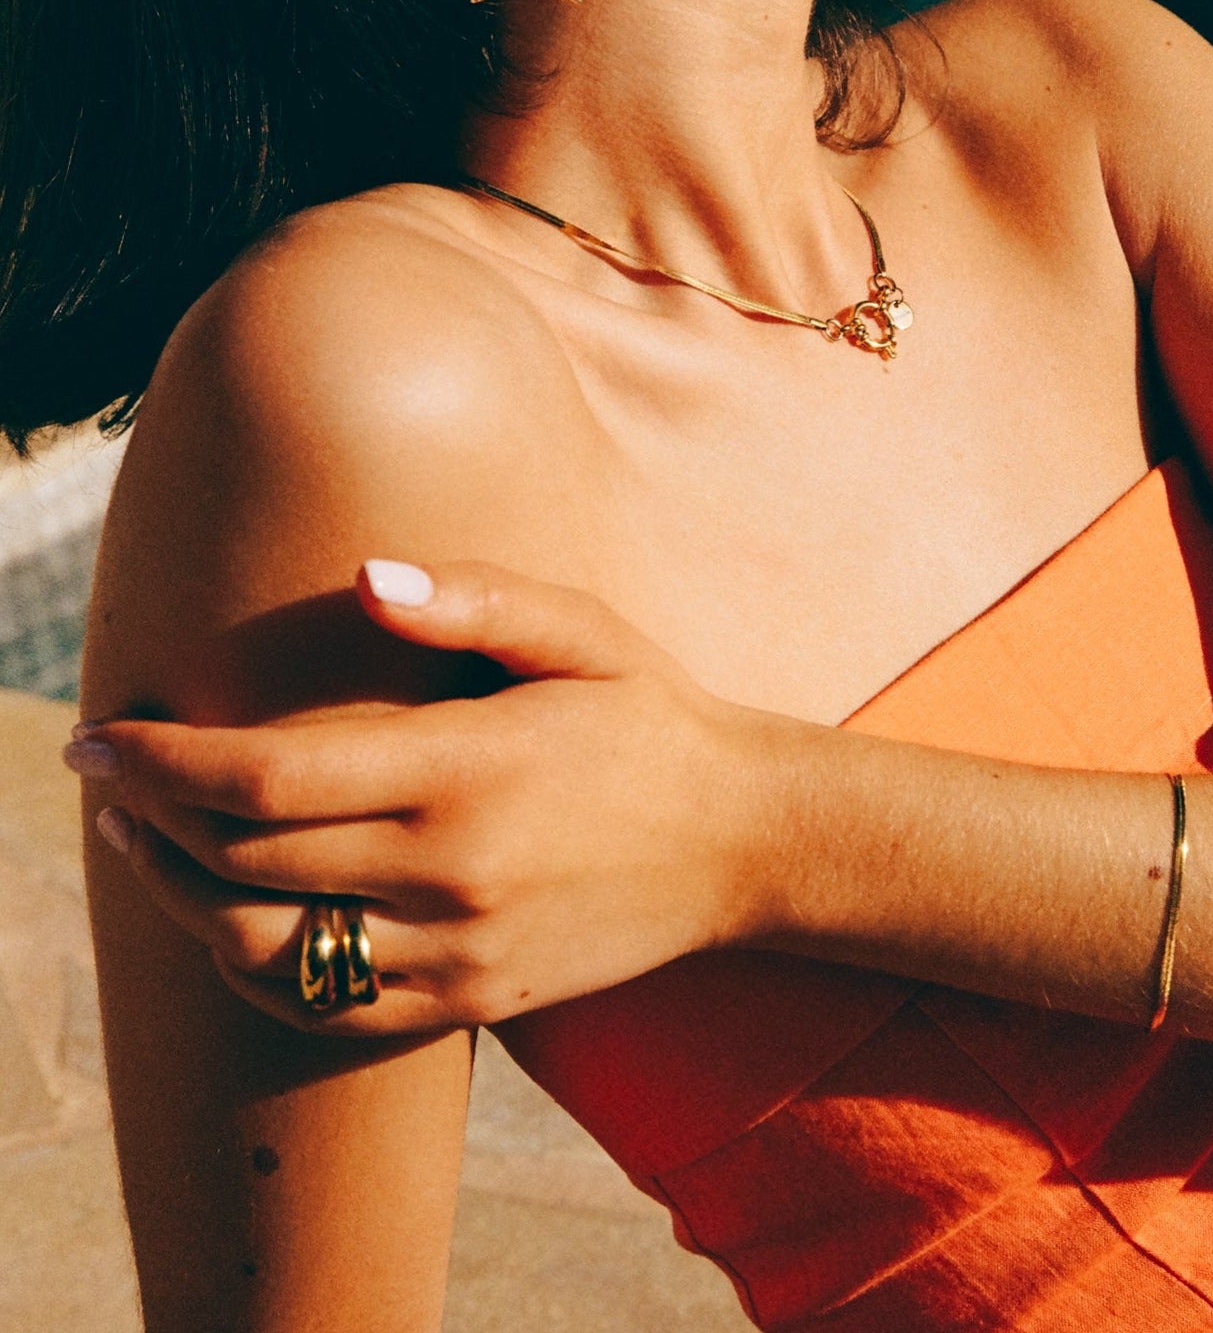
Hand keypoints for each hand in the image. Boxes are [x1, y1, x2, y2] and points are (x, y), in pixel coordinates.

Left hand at [66, 563, 794, 1034]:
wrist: (740, 841)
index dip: (159, 763)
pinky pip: (327, 1009)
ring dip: (180, 900)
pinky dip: (253, 969)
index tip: (97, 735)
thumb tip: (360, 578)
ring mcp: (459, 950)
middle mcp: (451, 871)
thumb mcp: (578, 630)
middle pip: (244, 864)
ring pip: (268, 954)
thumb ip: (469, 600)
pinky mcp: (471, 1001)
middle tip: (105, 776)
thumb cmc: (647, 716)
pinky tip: (230, 916)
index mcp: (464, 768)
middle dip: (147, 819)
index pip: (265, 778)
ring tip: (146, 845)